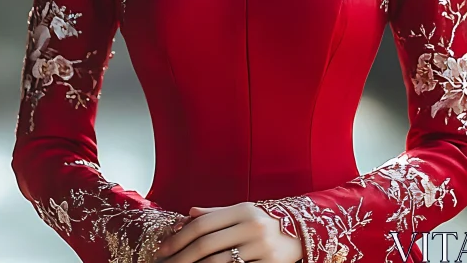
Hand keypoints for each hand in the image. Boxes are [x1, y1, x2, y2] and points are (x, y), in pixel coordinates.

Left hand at [154, 202, 302, 262]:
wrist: (303, 233)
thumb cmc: (265, 222)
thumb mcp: (243, 211)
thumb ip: (216, 214)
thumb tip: (188, 214)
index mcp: (243, 210)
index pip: (203, 224)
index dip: (180, 238)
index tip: (163, 250)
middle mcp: (252, 227)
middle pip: (207, 245)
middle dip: (182, 257)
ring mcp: (261, 249)